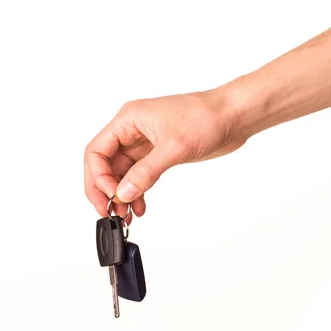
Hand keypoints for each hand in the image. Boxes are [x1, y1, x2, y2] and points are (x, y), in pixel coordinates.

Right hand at [84, 88, 246, 221]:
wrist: (233, 115)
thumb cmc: (206, 117)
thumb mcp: (174, 147)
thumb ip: (146, 172)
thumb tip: (124, 193)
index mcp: (128, 119)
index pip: (96, 151)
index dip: (98, 178)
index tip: (110, 197)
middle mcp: (132, 130)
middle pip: (105, 164)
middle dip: (106, 189)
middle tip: (110, 212)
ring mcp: (145, 142)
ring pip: (121, 172)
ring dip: (121, 194)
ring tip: (126, 214)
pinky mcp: (158, 153)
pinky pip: (138, 175)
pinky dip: (137, 191)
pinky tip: (141, 205)